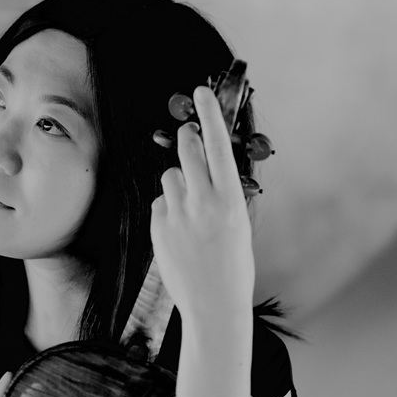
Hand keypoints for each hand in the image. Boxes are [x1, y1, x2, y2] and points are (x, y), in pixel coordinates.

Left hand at [151, 83, 256, 337]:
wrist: (213, 304)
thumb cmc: (232, 264)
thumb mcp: (238, 223)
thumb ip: (221, 191)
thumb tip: (206, 164)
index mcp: (231, 199)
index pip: (219, 146)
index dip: (210, 115)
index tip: (201, 92)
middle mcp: (203, 202)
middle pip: (186, 149)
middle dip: (187, 139)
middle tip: (189, 137)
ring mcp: (178, 214)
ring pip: (170, 176)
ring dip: (178, 183)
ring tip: (191, 212)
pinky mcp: (158, 226)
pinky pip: (160, 202)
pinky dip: (167, 209)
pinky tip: (179, 232)